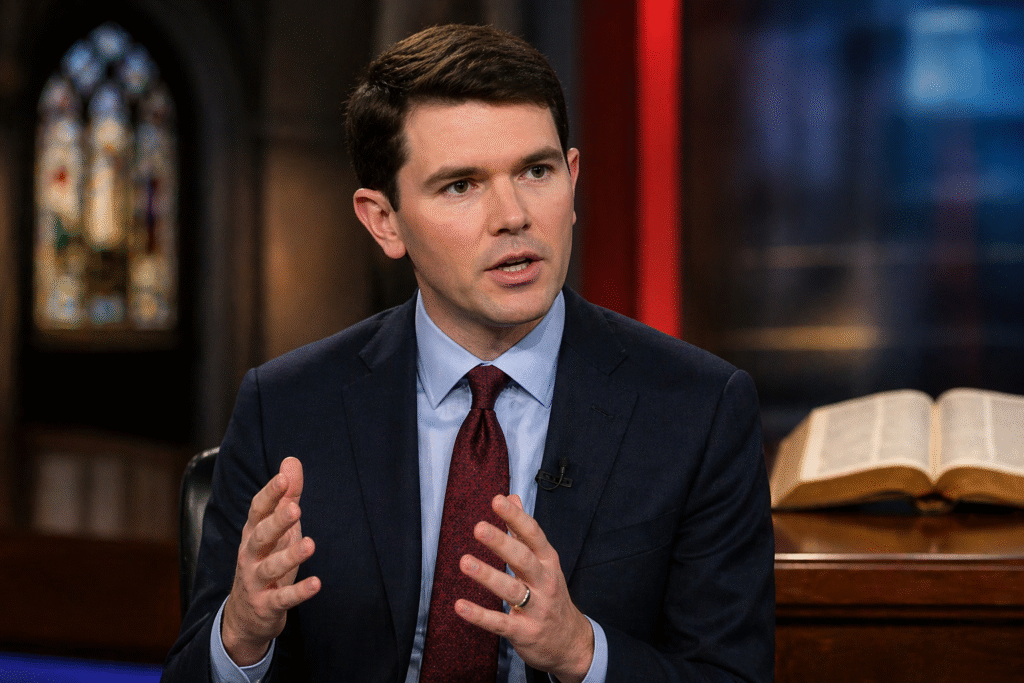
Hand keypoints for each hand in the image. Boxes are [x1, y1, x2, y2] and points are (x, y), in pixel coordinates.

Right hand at [222, 457, 320, 665]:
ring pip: (270, 568)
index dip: (270, 495)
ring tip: (311, 544)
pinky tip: (317, 584)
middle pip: (261, 536)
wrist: (245, 616)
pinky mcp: (267, 605)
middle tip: (295, 508)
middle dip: (277, 522)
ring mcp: (256, 581)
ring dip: (290, 556)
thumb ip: (287, 497)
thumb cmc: (266, 561)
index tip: (283, 479)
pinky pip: (282, 599)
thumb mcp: (277, 530)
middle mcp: (250, 555)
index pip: (258, 510)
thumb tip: (291, 461)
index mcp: (253, 533)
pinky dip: (299, 592)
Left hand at [456, 495, 593, 682]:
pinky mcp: (524, 632)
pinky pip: (500, 623)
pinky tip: (460, 605)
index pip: (533, 535)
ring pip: (511, 590)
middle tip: (479, 528)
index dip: (515, 517)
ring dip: (487, 576)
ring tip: (464, 562)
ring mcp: (536, 609)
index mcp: (548, 561)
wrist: (571, 642)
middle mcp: (545, 582)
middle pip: (523, 559)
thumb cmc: (551, 594)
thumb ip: (525, 531)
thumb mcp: (544, 561)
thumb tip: (511, 497)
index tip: (497, 500)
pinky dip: (480, 615)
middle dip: (501, 543)